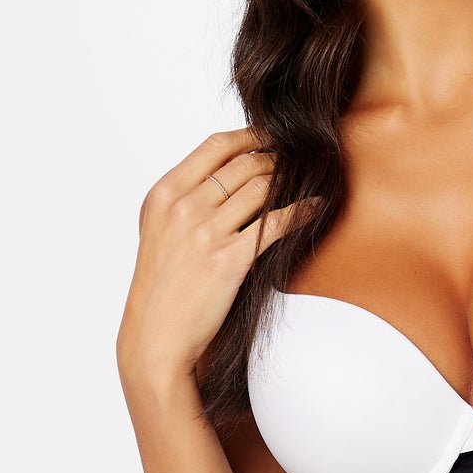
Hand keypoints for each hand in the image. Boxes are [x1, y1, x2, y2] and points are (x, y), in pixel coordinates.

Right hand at [116, 127, 290, 389]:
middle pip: (244, 164)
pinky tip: (316, 206)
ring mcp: (204, 232)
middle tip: (300, 163)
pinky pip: (276, 224)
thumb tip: (231, 175)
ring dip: (292, 181)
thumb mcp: (160, 232)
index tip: (274, 137)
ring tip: (309, 181)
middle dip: (278, 159)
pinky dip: (301, 210)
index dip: (252, 136)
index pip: (215, 146)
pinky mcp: (228, 260)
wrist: (156, 336)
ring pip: (262, 188)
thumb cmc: (162, 289)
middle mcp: (182, 207)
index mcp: (164, 194)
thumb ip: (188, 200)